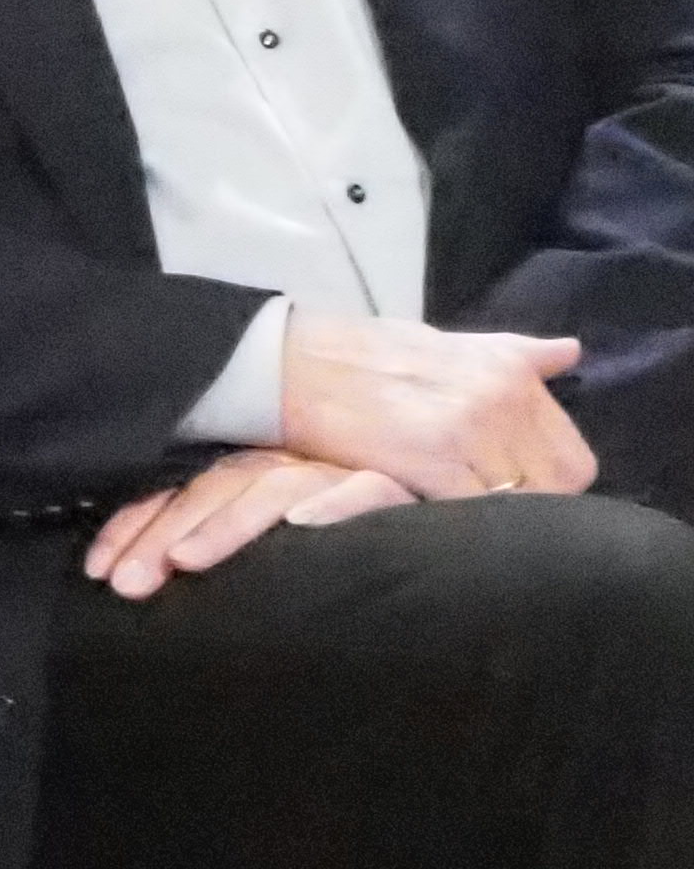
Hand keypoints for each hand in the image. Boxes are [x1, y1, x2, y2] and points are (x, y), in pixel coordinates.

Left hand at [85, 449, 410, 601]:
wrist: (429, 570)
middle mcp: (286, 472)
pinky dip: (334, 504)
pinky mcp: (397, 497)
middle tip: (128, 583)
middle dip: (161, 534)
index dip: (135, 527)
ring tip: (188, 560)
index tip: (97, 572)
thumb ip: (204, 565)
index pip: (179, 494)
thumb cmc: (326, 577)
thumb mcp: (258, 571)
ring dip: (227, 524)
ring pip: (271, 487)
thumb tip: (130, 590)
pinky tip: (302, 527)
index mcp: (245, 485)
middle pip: (213, 489)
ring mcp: (337, 479)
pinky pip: (366, 491)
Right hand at [279, 310, 594, 502]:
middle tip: (486, 512)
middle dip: (530, 507)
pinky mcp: (429, 459)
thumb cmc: (366, 354)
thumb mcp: (453, 342)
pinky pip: (471, 512)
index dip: (550, 485)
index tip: (514, 491)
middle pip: (557, 486)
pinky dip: (459, 525)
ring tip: (460, 520)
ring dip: (493, 521)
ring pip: (517, 505)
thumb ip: (517, 354)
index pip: (574, 460)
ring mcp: (468, 430)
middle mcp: (502, 398)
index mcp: (513, 373)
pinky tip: (434, 519)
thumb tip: (571, 352)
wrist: (294, 360)